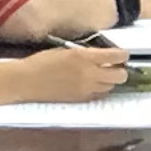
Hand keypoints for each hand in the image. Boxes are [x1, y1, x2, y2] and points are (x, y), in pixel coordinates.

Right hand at [8, 41, 130, 105]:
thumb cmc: (42, 62)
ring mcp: (86, 89)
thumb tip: (102, 55)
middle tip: (113, 66)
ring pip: (111, 87)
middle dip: (120, 70)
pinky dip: (100, 90)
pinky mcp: (81, 100)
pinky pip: (99, 96)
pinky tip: (92, 85)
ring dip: (110, 81)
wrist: (26, 81)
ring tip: (101, 75)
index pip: (116, 56)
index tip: (122, 54)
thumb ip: (86, 53)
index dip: (123, 55)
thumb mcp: (65, 50)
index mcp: (84, 57)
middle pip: (120, 76)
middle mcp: (89, 74)